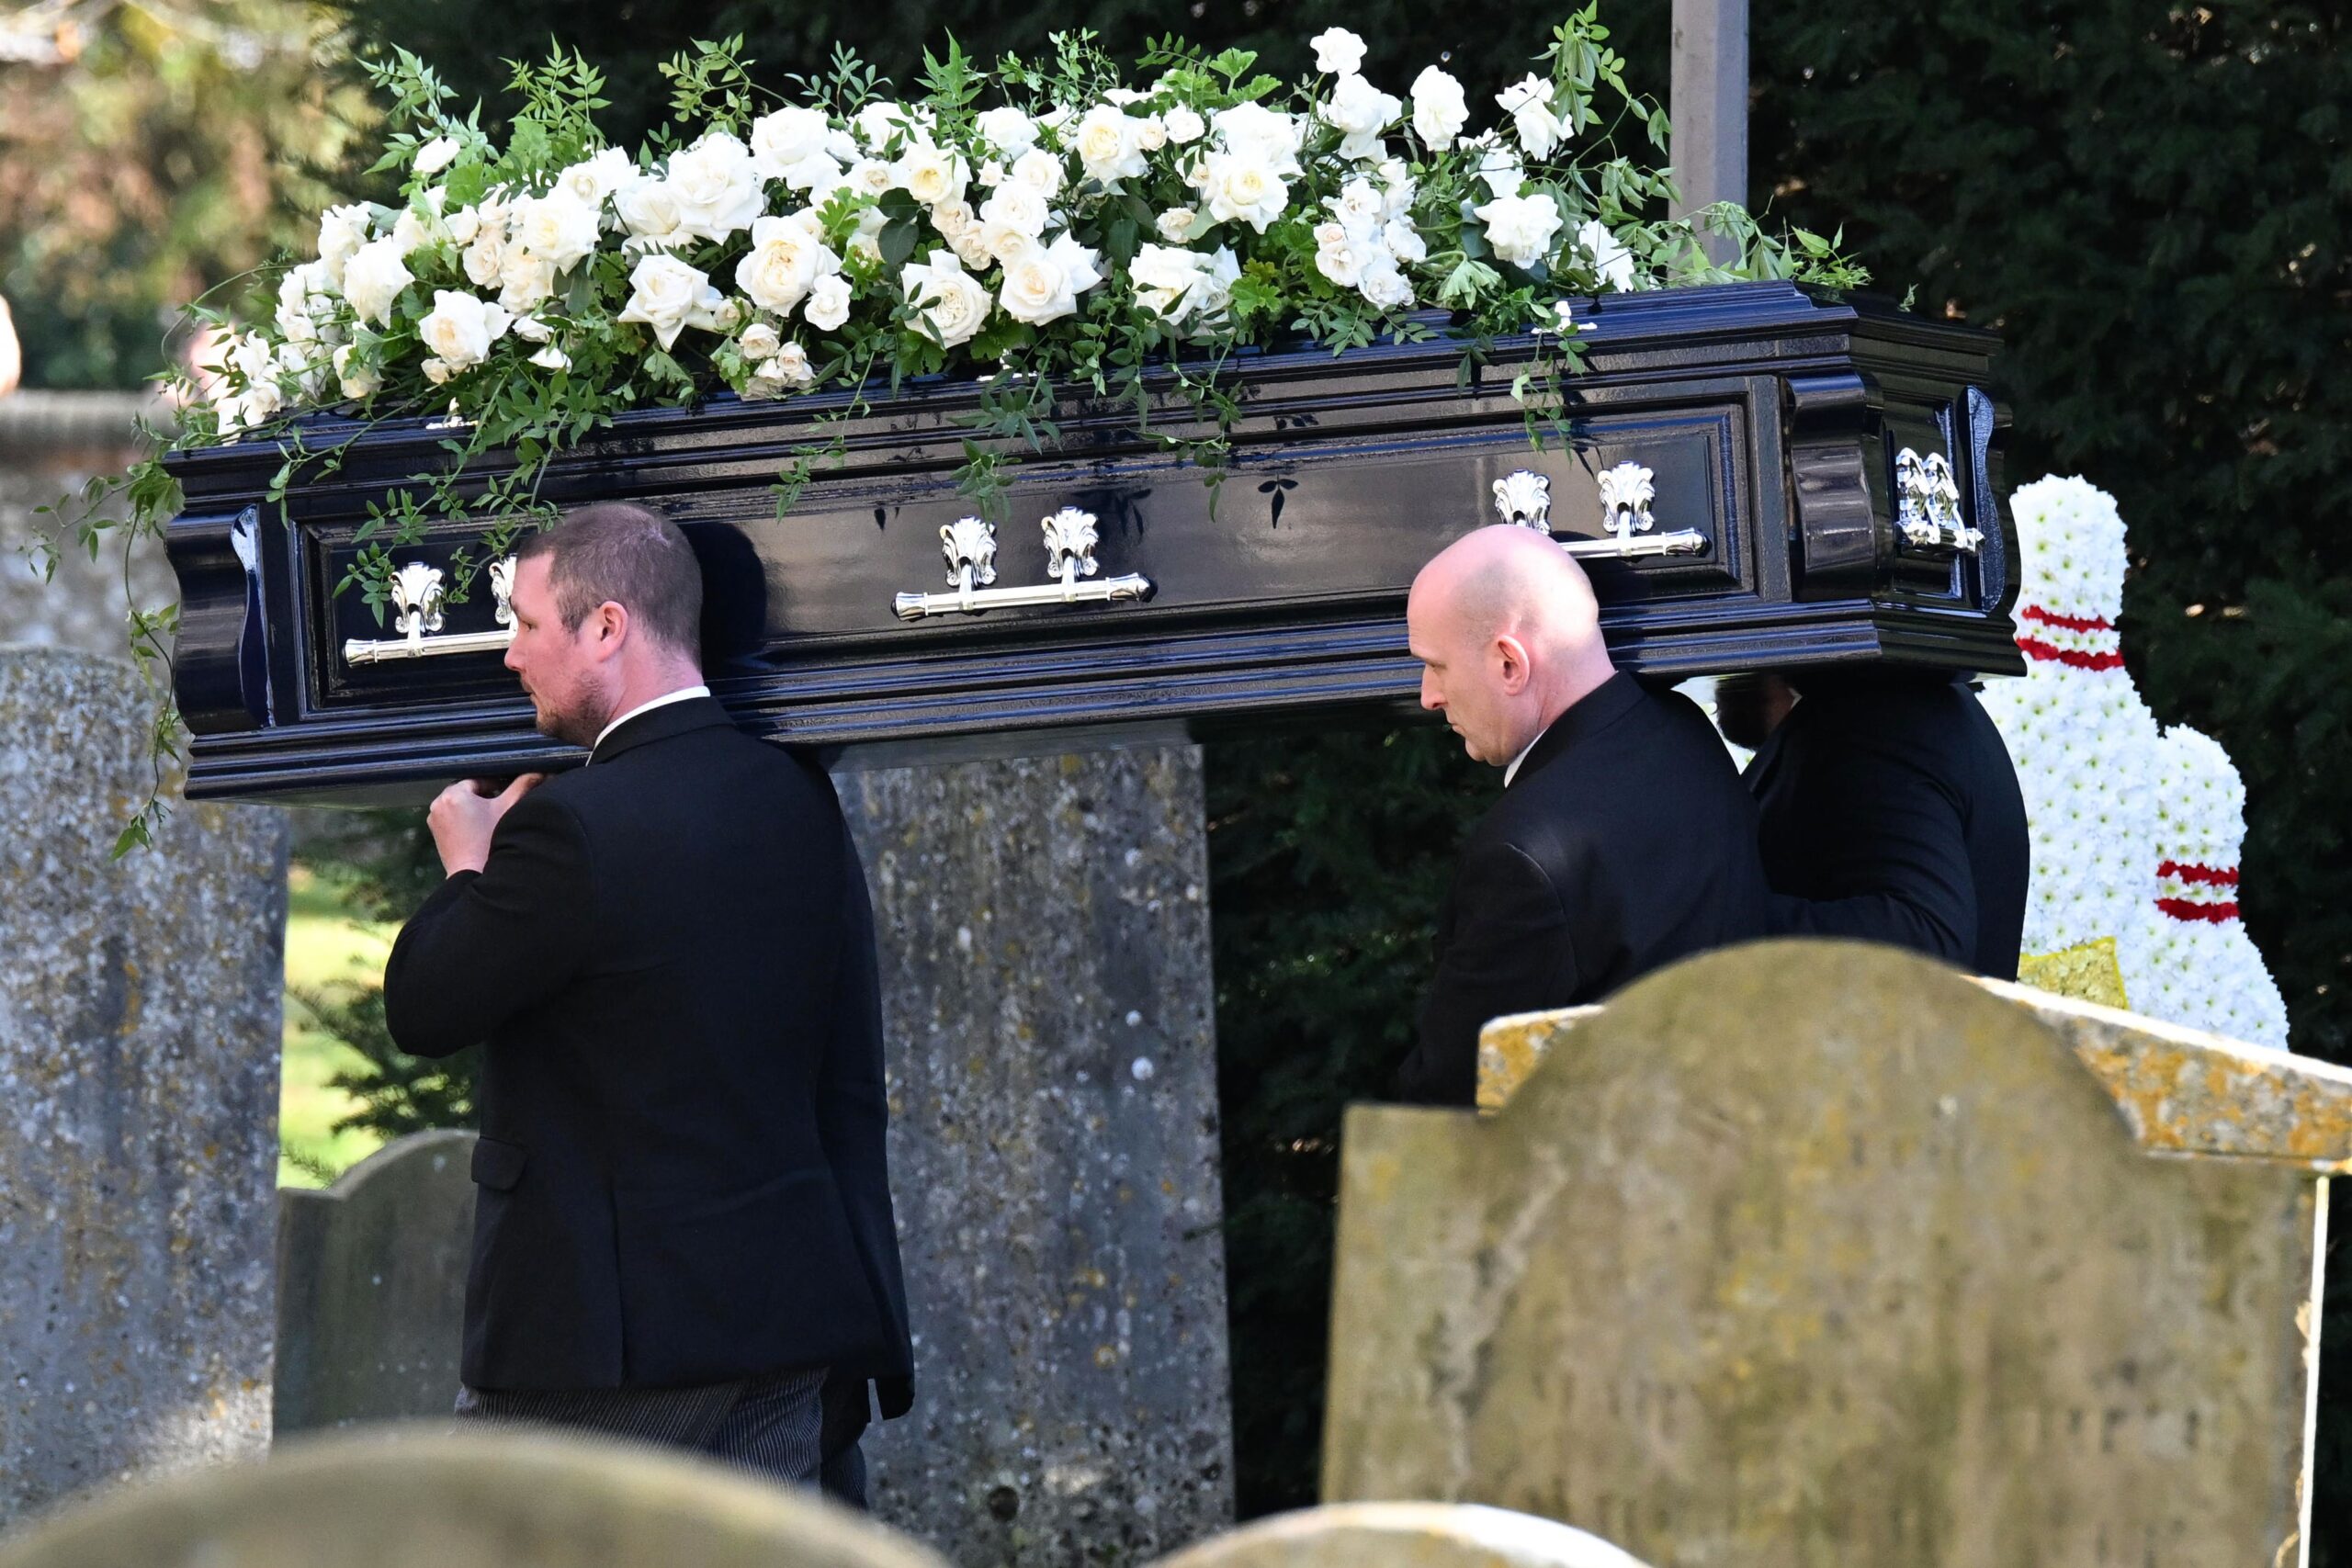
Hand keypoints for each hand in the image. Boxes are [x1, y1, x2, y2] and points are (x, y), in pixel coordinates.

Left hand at [427, 773, 544, 875]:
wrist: (473, 873)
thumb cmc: (491, 840)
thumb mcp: (510, 808)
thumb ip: (523, 785)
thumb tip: (538, 771)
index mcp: (454, 793)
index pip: (478, 780)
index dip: (496, 785)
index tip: (508, 794)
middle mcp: (439, 803)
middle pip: (467, 792)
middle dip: (483, 797)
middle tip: (501, 807)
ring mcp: (435, 819)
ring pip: (459, 805)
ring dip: (474, 808)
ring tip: (491, 819)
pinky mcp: (436, 833)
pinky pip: (452, 818)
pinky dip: (464, 820)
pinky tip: (479, 830)